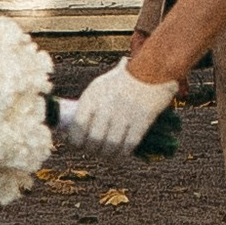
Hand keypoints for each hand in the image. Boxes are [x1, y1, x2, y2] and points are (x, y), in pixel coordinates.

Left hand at [63, 59, 178, 151]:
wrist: (152, 69)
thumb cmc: (122, 80)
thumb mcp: (100, 86)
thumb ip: (88, 107)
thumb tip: (74, 128)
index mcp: (93, 95)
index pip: (77, 126)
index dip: (75, 141)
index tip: (77, 145)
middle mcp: (107, 104)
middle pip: (94, 139)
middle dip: (93, 150)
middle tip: (94, 151)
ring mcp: (125, 112)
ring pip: (111, 145)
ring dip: (108, 155)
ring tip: (107, 155)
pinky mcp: (142, 120)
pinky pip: (129, 144)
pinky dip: (123, 153)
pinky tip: (121, 155)